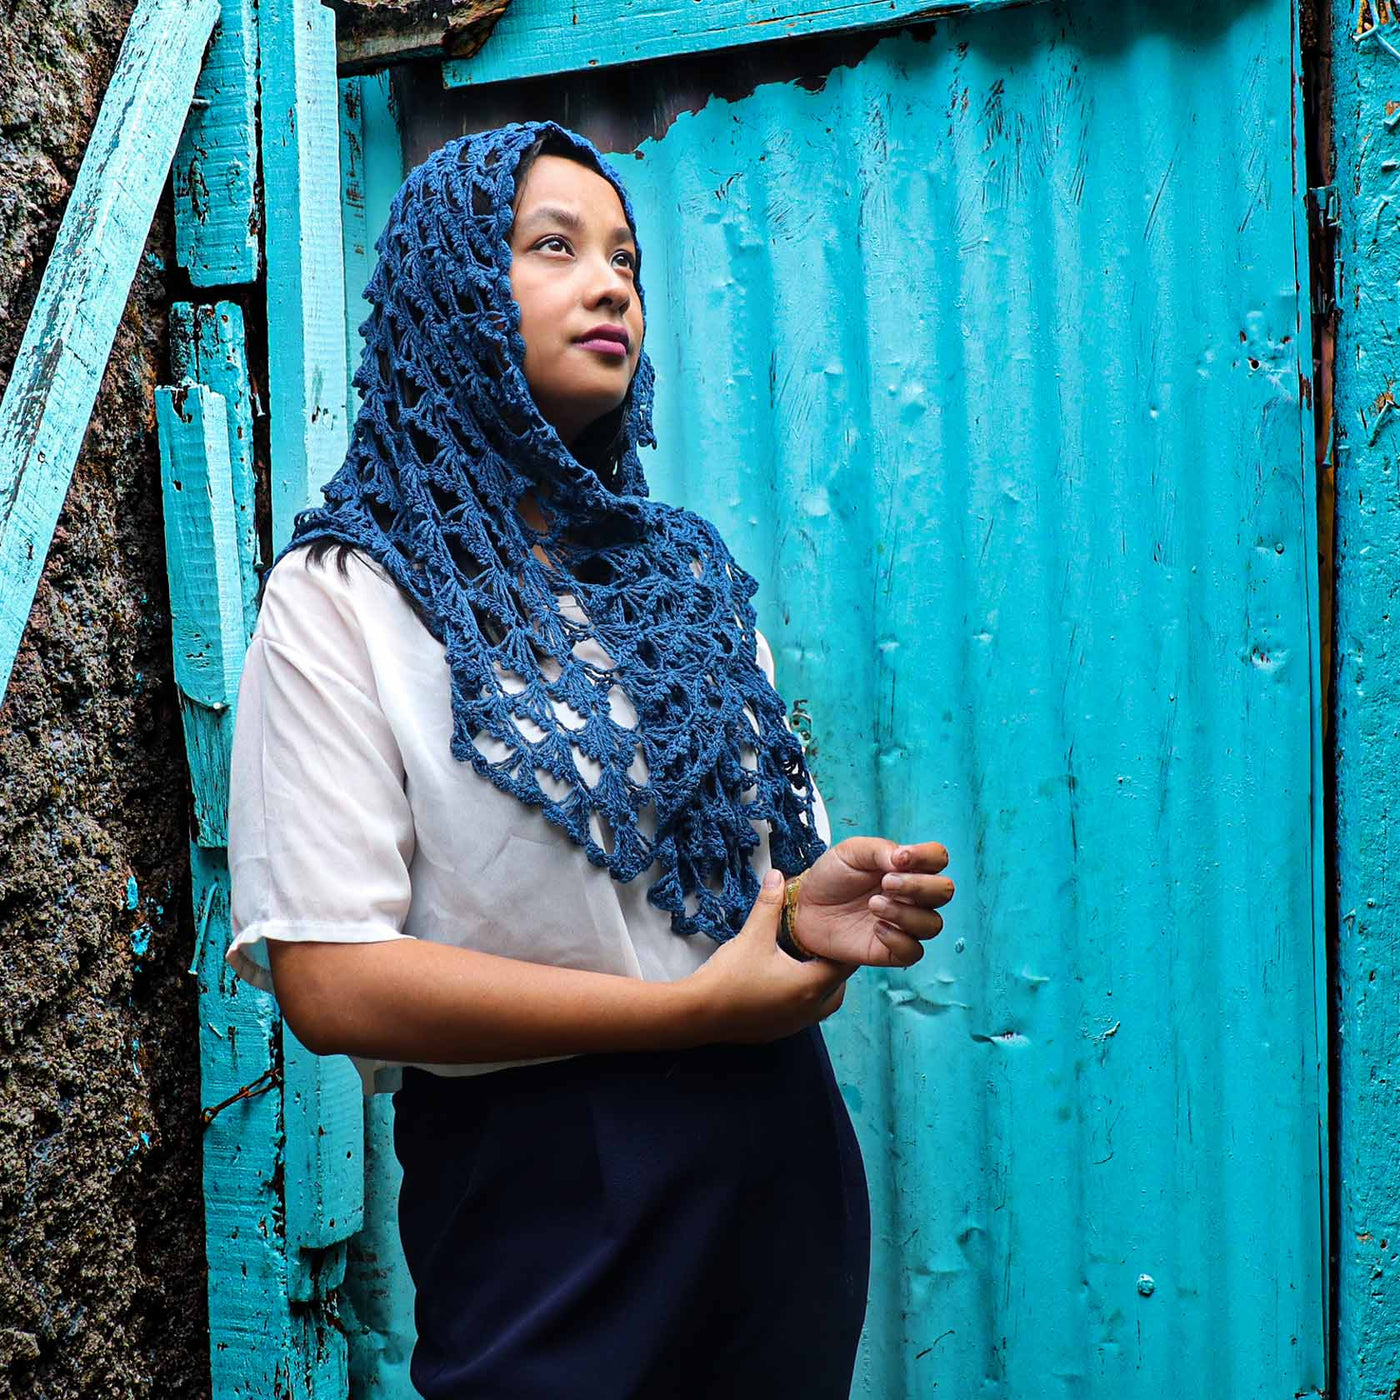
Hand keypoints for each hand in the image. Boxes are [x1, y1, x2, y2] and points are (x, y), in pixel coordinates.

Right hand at [682, 869, 856, 1043]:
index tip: (838, 931)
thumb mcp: (753, 935)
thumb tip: (776, 876)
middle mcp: (808, 1011)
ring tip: (806, 962)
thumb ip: (769, 904)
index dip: (842, 948)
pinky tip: (784, 982)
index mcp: (809, 987)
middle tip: (822, 945)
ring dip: (819, 985)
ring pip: (821, 1004)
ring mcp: (793, 1025)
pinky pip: (802, 1015)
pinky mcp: (777, 1032)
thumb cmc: (729, 977)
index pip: (843, 966)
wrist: (699, 1013)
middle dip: (834, 967)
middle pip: (838, 988)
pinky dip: (802, 999)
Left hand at [790, 838, 952, 967]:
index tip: (899, 858)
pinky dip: (899, 940)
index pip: (938, 858)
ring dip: (906, 914)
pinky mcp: (892, 950)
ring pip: (933, 924)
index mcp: (907, 867)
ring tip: (873, 905)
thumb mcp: (849, 852)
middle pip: (944, 891)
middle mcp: (913, 896)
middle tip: (887, 883)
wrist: (806, 908)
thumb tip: (903, 859)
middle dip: (919, 886)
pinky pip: (914, 952)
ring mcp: (905, 924)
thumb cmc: (831, 877)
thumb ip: (878, 849)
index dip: (927, 856)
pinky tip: (876, 928)